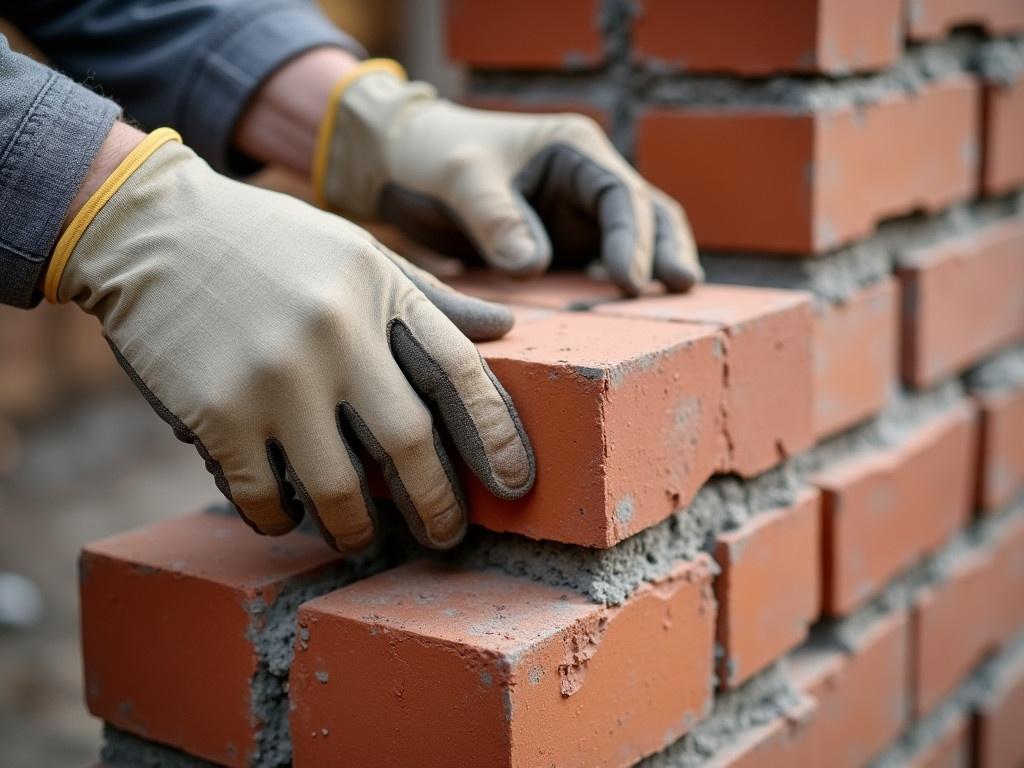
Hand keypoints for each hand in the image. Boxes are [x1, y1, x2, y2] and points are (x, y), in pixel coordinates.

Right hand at [47, 129, 534, 550]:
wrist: (150, 229)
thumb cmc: (269, 243)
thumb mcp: (359, 252)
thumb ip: (432, 296)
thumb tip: (504, 326)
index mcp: (379, 290)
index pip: (462, 374)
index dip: (499, 436)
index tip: (517, 484)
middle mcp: (335, 333)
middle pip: (410, 443)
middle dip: (437, 506)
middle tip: (446, 536)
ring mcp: (273, 376)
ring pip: (339, 489)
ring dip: (359, 530)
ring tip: (364, 538)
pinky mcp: (215, 412)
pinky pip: (265, 497)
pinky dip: (282, 519)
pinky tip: (288, 516)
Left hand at [315, 60, 702, 295]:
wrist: (406, 165)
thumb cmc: (436, 156)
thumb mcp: (461, 178)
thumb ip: (496, 218)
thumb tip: (533, 267)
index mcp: (573, 150)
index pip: (620, 194)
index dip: (630, 237)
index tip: (627, 280)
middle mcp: (586, 182)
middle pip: (647, 214)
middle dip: (665, 249)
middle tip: (682, 287)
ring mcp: (579, 216)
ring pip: (636, 240)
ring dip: (654, 267)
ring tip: (678, 300)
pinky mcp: (565, 247)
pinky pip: (601, 268)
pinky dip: (619, 287)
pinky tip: (628, 316)